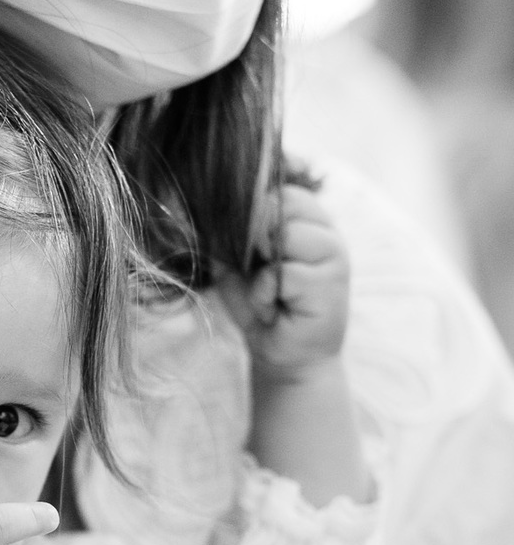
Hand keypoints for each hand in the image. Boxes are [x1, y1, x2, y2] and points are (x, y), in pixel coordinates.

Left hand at [222, 184, 350, 381]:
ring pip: (288, 234)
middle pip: (286, 202)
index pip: (282, 187)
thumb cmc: (261, 307)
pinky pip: (286, 273)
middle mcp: (328, 231)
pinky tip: (276, 309)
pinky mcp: (333, 283)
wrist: (283, 356)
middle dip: (258, 235)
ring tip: (269, 293)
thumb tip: (208, 206)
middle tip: (258, 270)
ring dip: (263, 270)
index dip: (255, 208)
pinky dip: (268, 293)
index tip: (248, 245)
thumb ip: (229, 234)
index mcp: (308, 221)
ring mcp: (336, 255)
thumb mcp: (236, 264)